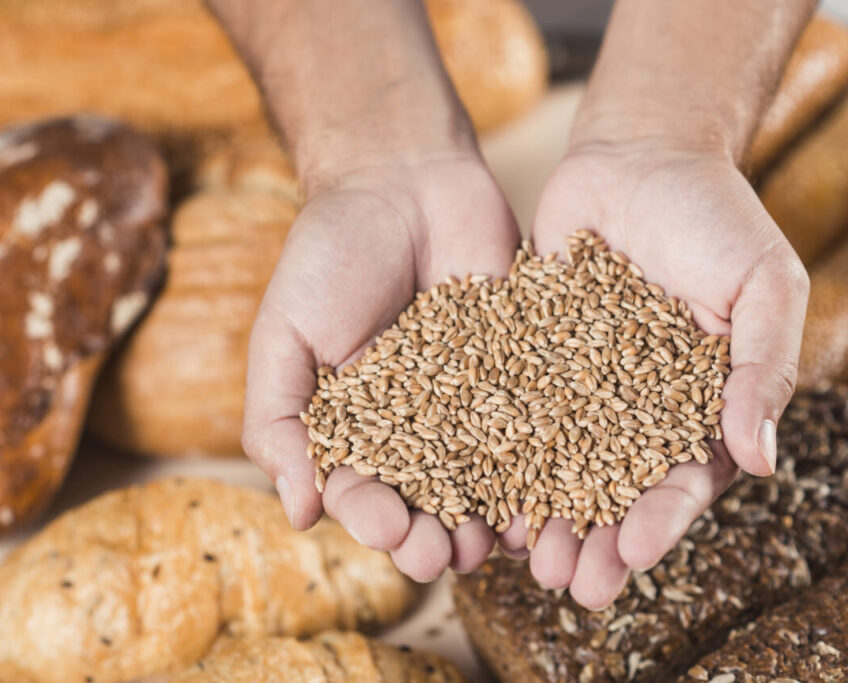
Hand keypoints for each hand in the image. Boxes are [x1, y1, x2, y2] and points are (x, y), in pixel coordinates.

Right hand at [242, 153, 519, 581]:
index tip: (391, 531)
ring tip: (498, 542)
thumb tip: (297, 513)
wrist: (402, 180)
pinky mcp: (520, 374)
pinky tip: (550, 494)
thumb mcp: (284, 336)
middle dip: (433, 534)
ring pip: (482, 478)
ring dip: (488, 517)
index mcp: (352, 428)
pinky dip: (542, 464)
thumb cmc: (329, 255)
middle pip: (424, 499)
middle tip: (445, 556)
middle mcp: (412, 428)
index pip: (359, 490)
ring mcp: (470, 404)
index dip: (372, 519)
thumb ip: (278, 421)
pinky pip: (533, 426)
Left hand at [520, 140, 808, 608]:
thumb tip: (757, 460)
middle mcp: (635, 404)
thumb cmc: (716, 214)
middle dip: (595, 538)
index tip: (632, 555)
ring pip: (559, 461)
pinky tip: (476, 486)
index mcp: (698, 402)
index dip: (660, 520)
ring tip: (521, 555)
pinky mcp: (529, 356)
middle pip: (615, 487)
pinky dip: (497, 449)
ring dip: (544, 512)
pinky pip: (512, 408)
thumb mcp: (762, 284)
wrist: (640, 156)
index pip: (683, 478)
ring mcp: (580, 384)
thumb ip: (760, 367)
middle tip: (568, 584)